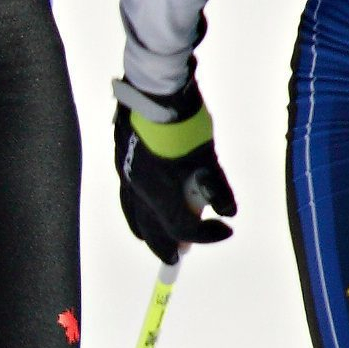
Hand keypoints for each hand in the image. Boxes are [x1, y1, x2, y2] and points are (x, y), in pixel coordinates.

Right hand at [112, 79, 235, 262]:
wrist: (153, 91)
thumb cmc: (184, 124)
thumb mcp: (207, 156)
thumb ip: (217, 187)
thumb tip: (228, 212)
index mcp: (160, 193)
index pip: (182, 229)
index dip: (206, 236)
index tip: (225, 230)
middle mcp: (139, 190)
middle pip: (151, 231)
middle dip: (166, 246)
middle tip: (177, 256)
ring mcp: (126, 175)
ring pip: (133, 215)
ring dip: (146, 231)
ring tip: (151, 239)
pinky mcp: (120, 160)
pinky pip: (126, 196)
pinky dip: (135, 210)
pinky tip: (140, 206)